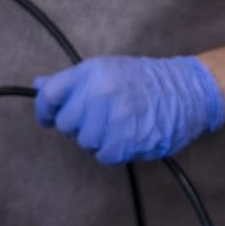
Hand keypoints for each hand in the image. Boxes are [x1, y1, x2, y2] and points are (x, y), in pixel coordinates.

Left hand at [33, 55, 224, 164]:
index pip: (50, 94)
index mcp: (92, 71)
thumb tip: (38, 85)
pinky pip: (104, 155)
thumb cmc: (143, 81)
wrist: (186, 90)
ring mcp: (115, 116)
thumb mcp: (105, 69)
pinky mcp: (129, 139)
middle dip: (79, 125)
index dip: (45, 110)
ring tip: (117, 125)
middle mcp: (101, 91)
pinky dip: (113, 151)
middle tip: (99, 117)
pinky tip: (126, 136)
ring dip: (98, 139)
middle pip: (66, 123)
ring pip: (85, 142)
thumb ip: (70, 81)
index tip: (49, 117)